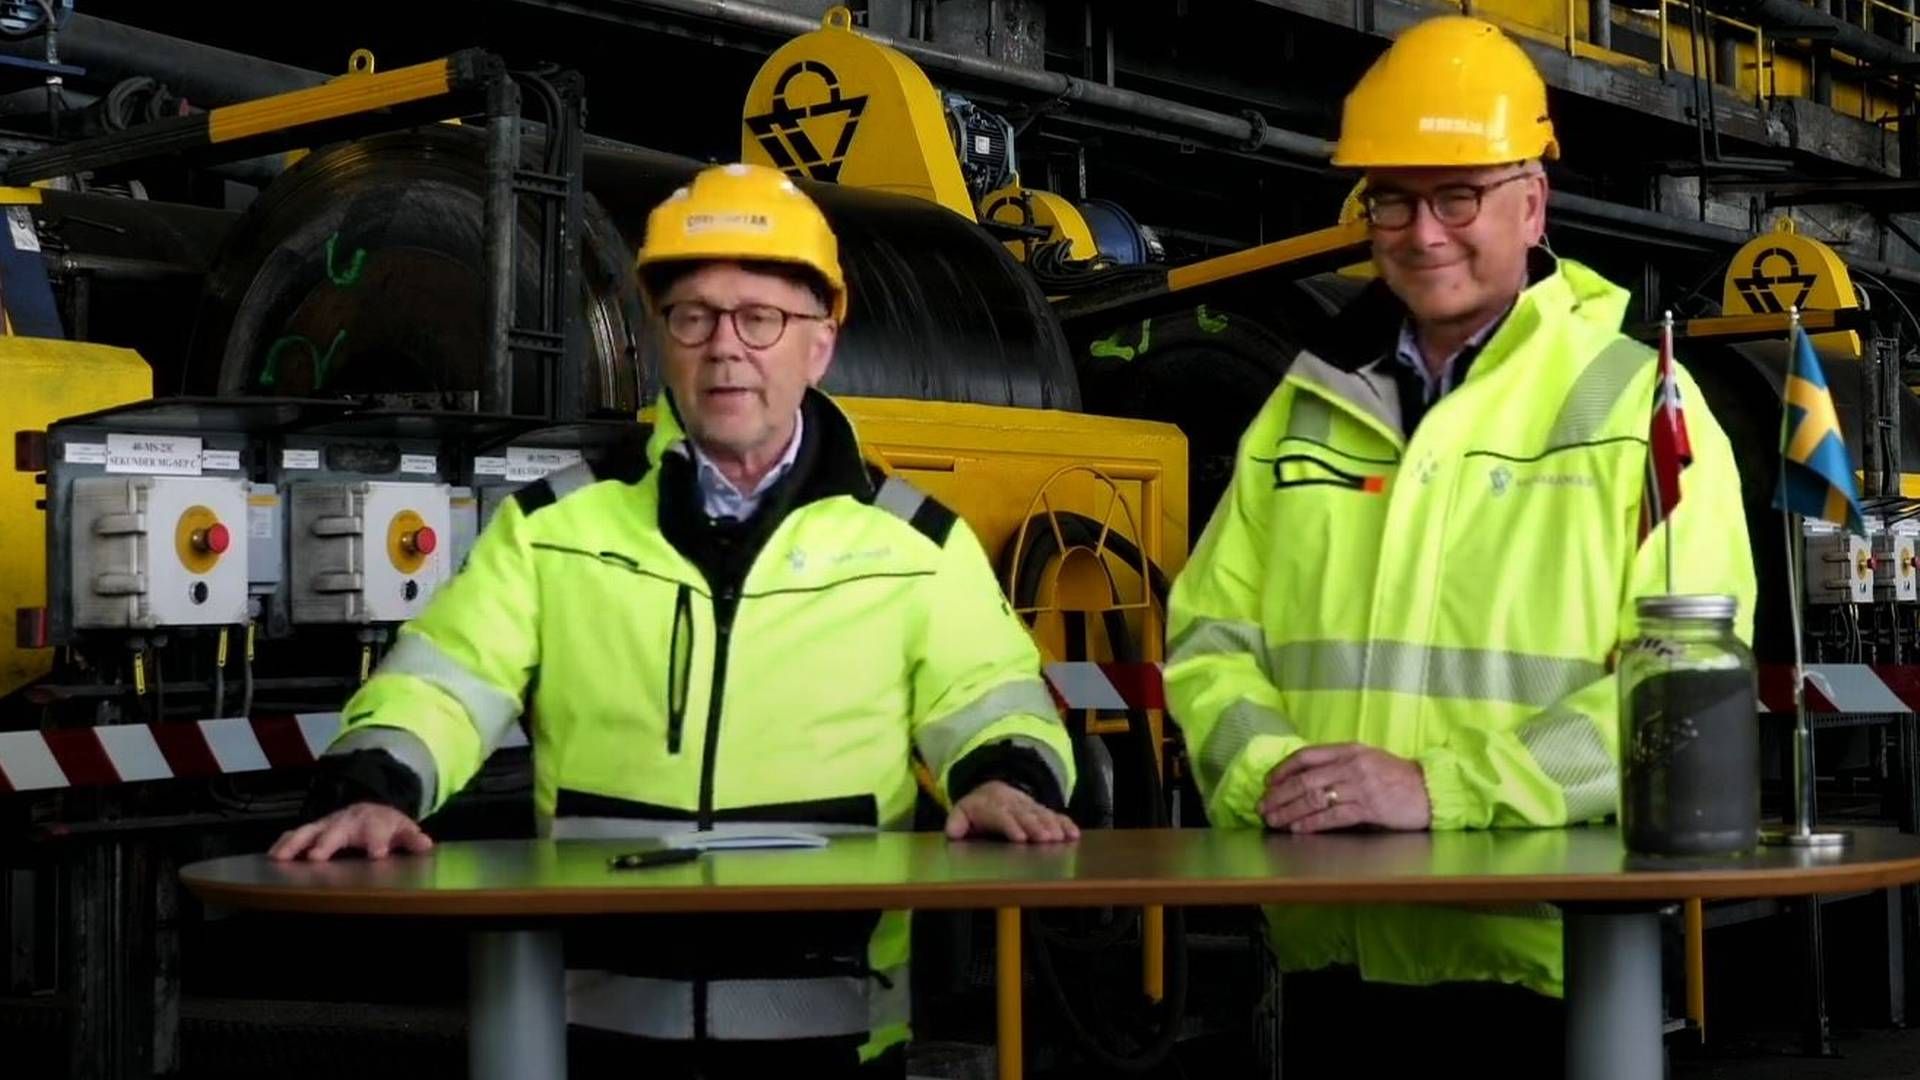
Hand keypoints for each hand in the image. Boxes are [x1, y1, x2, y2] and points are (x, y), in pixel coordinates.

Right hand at [269, 801, 433, 860]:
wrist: (371, 809)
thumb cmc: (387, 825)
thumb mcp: (404, 830)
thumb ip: (412, 839)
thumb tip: (426, 845)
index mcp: (374, 823)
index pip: (377, 832)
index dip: (377, 842)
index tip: (376, 855)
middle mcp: (348, 821)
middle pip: (337, 831)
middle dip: (327, 843)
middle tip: (316, 857)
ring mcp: (328, 824)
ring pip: (309, 831)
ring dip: (295, 843)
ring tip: (281, 857)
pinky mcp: (314, 829)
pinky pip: (295, 834)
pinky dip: (283, 843)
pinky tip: (271, 855)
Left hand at [945, 781, 1079, 842]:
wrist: (993, 789)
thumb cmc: (977, 809)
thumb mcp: (961, 813)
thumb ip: (956, 823)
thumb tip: (952, 833)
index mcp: (992, 807)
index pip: (1002, 817)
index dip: (1011, 826)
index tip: (1021, 838)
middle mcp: (1013, 805)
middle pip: (1026, 816)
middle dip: (1036, 827)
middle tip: (1046, 839)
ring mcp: (1029, 807)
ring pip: (1042, 815)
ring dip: (1052, 826)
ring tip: (1060, 838)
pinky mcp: (1041, 811)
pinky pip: (1055, 815)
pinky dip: (1065, 824)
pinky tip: (1073, 834)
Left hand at [1259, 743, 1430, 832]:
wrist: (1430, 789)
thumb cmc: (1396, 776)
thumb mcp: (1367, 759)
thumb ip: (1339, 764)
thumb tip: (1303, 778)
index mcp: (1349, 750)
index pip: (1307, 756)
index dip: (1282, 769)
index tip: (1267, 782)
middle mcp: (1352, 765)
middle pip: (1305, 780)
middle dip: (1279, 795)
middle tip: (1262, 808)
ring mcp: (1361, 786)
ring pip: (1314, 799)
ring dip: (1289, 812)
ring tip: (1273, 821)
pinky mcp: (1370, 808)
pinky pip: (1333, 816)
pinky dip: (1312, 824)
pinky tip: (1298, 830)